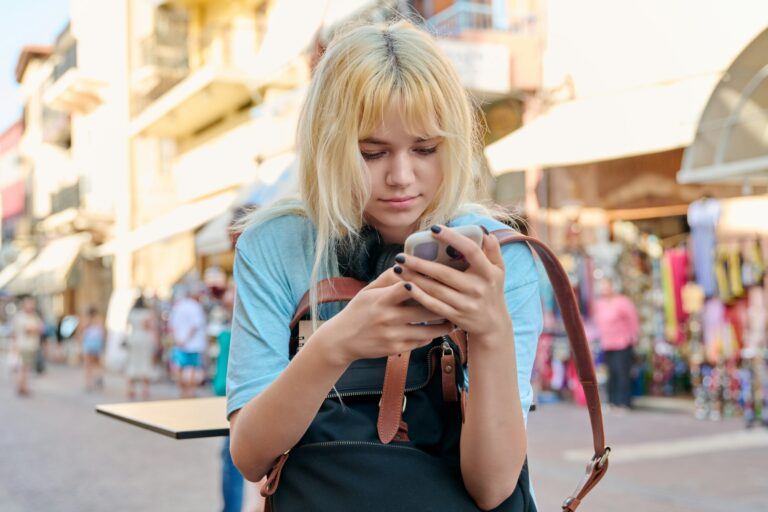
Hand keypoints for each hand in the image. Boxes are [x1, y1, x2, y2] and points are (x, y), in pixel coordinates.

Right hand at [316, 268, 454, 366]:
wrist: (342, 340)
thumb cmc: (359, 310)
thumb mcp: (369, 291)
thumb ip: (389, 278)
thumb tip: (410, 263)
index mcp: (381, 299)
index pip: (407, 287)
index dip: (425, 282)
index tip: (442, 278)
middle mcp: (388, 317)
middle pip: (424, 309)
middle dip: (443, 303)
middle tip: (459, 298)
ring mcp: (393, 335)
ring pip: (428, 329)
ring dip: (444, 324)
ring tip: (455, 317)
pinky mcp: (396, 349)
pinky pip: (421, 341)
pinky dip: (431, 335)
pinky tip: (439, 329)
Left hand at [392, 225, 511, 345]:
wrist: (493, 325)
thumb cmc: (492, 290)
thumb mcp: (499, 270)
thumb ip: (492, 250)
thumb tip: (484, 232)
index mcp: (487, 272)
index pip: (470, 251)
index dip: (453, 238)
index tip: (434, 229)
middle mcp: (477, 288)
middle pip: (444, 273)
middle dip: (419, 264)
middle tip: (400, 256)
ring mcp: (466, 304)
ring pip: (435, 290)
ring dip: (414, 278)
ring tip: (397, 268)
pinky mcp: (456, 316)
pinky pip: (434, 305)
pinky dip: (419, 296)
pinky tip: (405, 286)